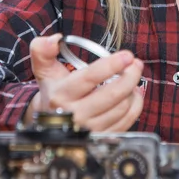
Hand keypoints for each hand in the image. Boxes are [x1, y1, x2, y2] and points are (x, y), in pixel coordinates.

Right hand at [24, 34, 143, 131]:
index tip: (127, 55)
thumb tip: (55, 39)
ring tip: (131, 76)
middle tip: (136, 63)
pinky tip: (133, 93)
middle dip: (130, 76)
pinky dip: (135, 105)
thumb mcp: (43, 69)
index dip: (111, 65)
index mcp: (61, 95)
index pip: (90, 78)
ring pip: (122, 108)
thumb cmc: (53, 90)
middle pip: (112, 95)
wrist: (49, 122)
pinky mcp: (100, 139)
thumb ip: (42, 50)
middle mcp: (75, 116)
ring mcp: (89, 130)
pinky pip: (127, 122)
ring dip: (132, 89)